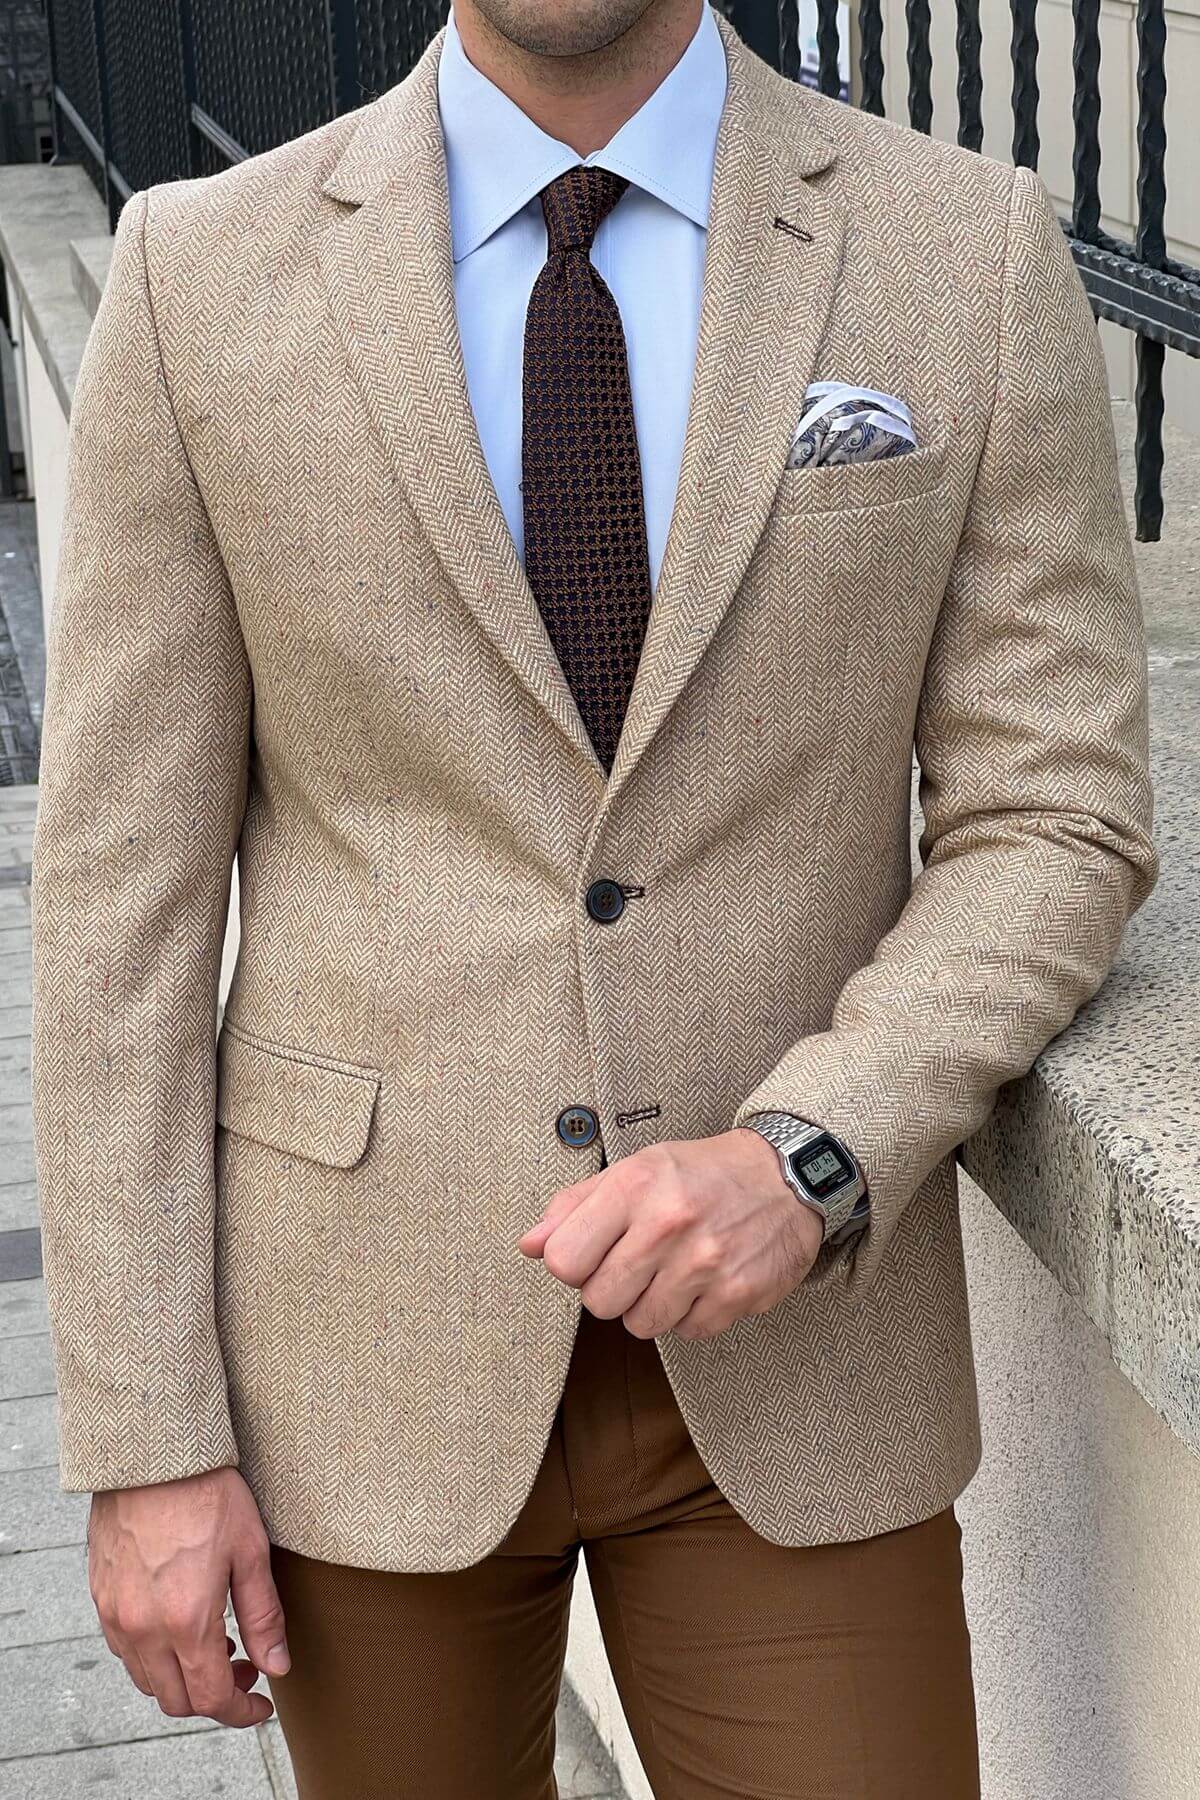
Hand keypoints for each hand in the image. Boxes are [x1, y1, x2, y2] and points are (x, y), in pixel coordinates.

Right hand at [88, 1466, 287, 1726]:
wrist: (153, 1454)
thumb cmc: (208, 1494)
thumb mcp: (250, 1552)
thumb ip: (264, 1617)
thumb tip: (277, 1667)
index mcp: (186, 1622)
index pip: (210, 1698)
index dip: (240, 1711)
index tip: (261, 1704)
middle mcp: (143, 1628)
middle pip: (176, 1700)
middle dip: (213, 1697)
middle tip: (244, 1667)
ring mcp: (115, 1615)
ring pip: (147, 1680)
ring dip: (181, 1679)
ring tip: (216, 1642)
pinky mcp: (101, 1596)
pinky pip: (124, 1650)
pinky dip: (153, 1656)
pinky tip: (178, 1625)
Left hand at [519, 1128, 823, 1339]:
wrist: (785, 1176)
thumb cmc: (700, 1174)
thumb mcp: (635, 1170)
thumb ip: (576, 1206)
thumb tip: (529, 1245)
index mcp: (635, 1185)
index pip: (563, 1261)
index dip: (573, 1265)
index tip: (595, 1254)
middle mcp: (669, 1222)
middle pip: (599, 1301)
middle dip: (613, 1289)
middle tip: (640, 1264)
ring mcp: (705, 1262)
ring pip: (641, 1324)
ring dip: (652, 1306)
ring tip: (675, 1271)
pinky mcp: (738, 1293)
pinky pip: (688, 1332)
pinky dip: (693, 1315)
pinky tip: (706, 1282)